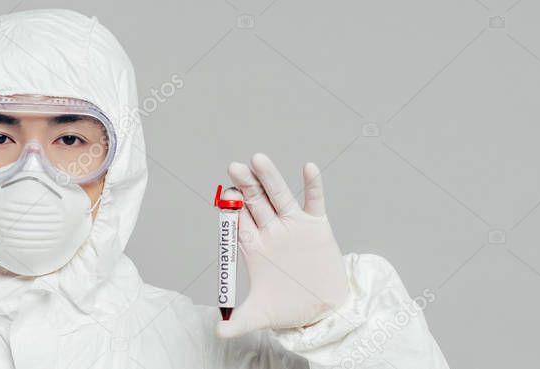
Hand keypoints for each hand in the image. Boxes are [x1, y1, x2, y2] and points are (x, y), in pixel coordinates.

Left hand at [216, 154, 348, 337]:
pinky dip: (312, 185)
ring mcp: (293, 225)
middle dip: (245, 186)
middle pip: (255, 203)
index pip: (239, 223)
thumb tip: (218, 334)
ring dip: (270, 178)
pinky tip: (308, 168)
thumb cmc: (287, 308)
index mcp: (254, 247)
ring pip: (280, 196)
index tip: (224, 196)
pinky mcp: (317, 226)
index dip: (231, 210)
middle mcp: (271, 231)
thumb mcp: (260, 316)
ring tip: (259, 159)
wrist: (321, 309)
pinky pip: (314, 201)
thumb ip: (239, 323)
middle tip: (234, 167)